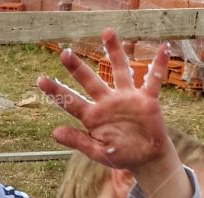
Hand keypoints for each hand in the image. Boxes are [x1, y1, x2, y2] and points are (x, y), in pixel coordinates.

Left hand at [36, 30, 176, 175]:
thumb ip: (77, 141)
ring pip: (119, 71)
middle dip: (77, 68)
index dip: (56, 92)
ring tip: (107, 32)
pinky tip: (163, 49)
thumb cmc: (120, 155)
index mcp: (93, 117)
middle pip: (90, 81)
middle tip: (64, 53)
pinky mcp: (146, 100)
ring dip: (114, 52)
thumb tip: (54, 133)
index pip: (71, 102)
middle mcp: (107, 102)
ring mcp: (126, 98)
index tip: (40, 81)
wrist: (146, 159)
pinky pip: (153, 80)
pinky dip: (159, 66)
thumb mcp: (97, 152)